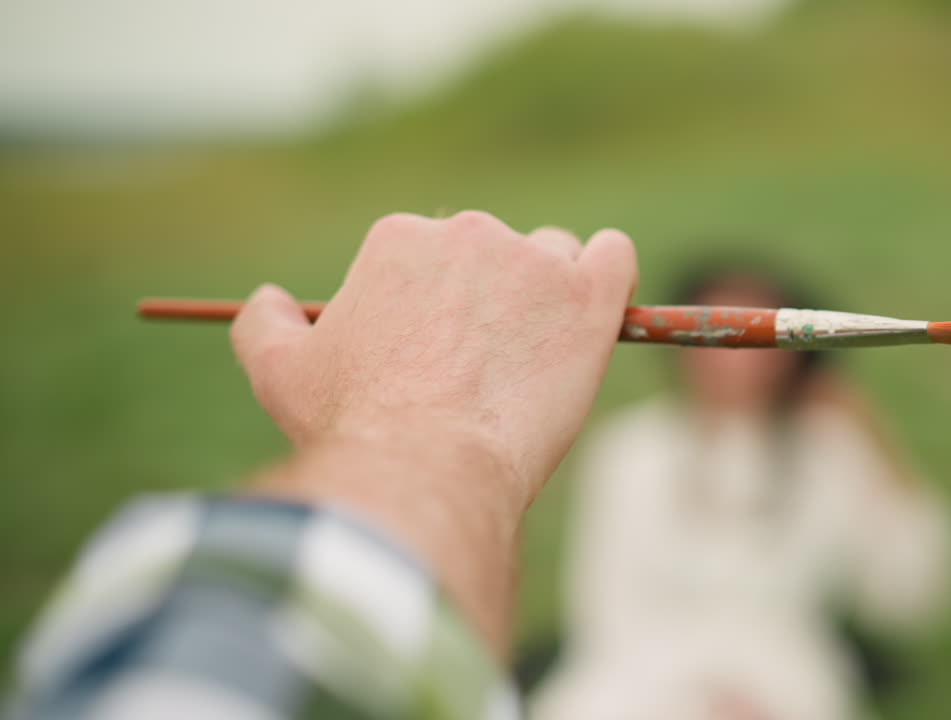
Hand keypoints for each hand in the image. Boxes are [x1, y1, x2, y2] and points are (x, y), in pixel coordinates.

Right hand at [229, 211, 635, 653]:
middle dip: (488, 300)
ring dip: (547, 293)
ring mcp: (536, 262)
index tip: (436, 356)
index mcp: (399, 241)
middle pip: (492, 254)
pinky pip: (616, 257)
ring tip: (533, 357)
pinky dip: (610, 274)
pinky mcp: (590, 297)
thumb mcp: (280, 374)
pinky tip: (597, 307)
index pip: (431, 259)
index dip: (435, 309)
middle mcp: (469, 233)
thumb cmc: (352, 427)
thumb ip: (265, 323)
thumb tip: (267, 298)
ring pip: (554, 257)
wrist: (426, 470)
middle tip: (482, 369)